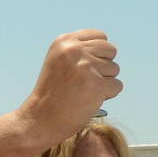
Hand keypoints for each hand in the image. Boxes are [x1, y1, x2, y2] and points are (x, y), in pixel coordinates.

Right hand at [15, 30, 121, 146]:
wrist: (39, 120)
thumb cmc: (52, 93)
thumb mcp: (60, 61)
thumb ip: (80, 50)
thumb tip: (109, 49)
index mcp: (64, 41)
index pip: (100, 36)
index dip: (97, 54)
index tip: (83, 68)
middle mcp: (74, 50)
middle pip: (110, 51)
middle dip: (103, 67)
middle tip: (84, 82)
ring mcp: (85, 66)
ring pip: (115, 69)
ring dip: (104, 82)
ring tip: (83, 92)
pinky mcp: (96, 85)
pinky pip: (117, 86)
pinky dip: (107, 95)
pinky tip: (88, 100)